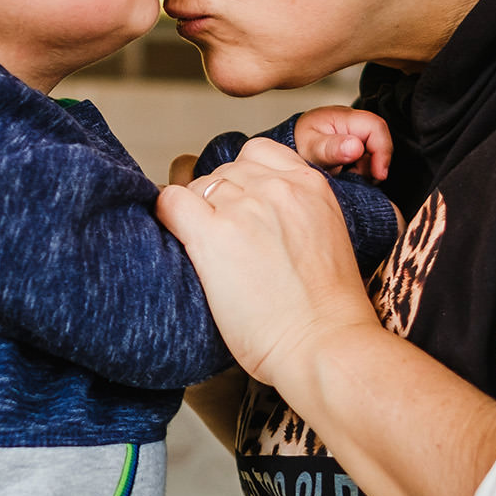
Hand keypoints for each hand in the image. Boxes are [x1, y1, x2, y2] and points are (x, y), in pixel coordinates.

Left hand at [158, 139, 383, 388]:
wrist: (325, 342)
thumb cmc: (328, 310)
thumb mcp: (328, 239)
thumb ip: (298, 214)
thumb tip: (263, 217)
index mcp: (310, 185)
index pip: (258, 153)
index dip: (242, 179)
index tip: (238, 205)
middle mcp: (277, 188)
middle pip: (225, 171)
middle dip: (218, 200)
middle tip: (222, 238)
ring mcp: (244, 208)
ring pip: (198, 185)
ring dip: (196, 212)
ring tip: (205, 248)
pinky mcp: (214, 235)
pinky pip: (172, 203)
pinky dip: (167, 217)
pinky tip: (177, 240)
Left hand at [294, 106, 391, 180]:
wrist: (287, 150)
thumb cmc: (297, 145)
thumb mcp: (311, 149)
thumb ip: (332, 148)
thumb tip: (356, 147)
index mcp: (344, 117)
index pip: (377, 127)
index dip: (383, 151)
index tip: (378, 174)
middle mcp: (353, 123)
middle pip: (380, 141)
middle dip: (375, 164)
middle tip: (358, 178)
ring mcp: (356, 134)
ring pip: (376, 153)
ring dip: (368, 169)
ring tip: (347, 176)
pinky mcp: (355, 146)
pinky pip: (369, 159)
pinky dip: (363, 171)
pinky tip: (348, 174)